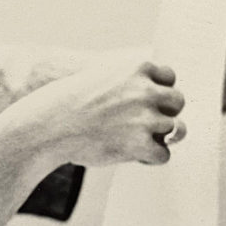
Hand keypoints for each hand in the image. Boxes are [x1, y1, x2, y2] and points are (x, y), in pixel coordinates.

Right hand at [11, 60, 186, 167]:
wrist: (46, 126)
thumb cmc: (70, 105)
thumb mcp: (101, 80)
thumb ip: (137, 94)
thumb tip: (179, 130)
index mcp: (137, 68)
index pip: (168, 77)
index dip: (155, 92)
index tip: (136, 101)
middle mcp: (146, 90)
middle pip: (177, 102)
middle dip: (162, 113)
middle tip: (135, 123)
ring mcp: (145, 117)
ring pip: (172, 130)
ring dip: (153, 136)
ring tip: (124, 139)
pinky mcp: (141, 144)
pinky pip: (163, 154)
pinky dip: (148, 157)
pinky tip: (127, 154)